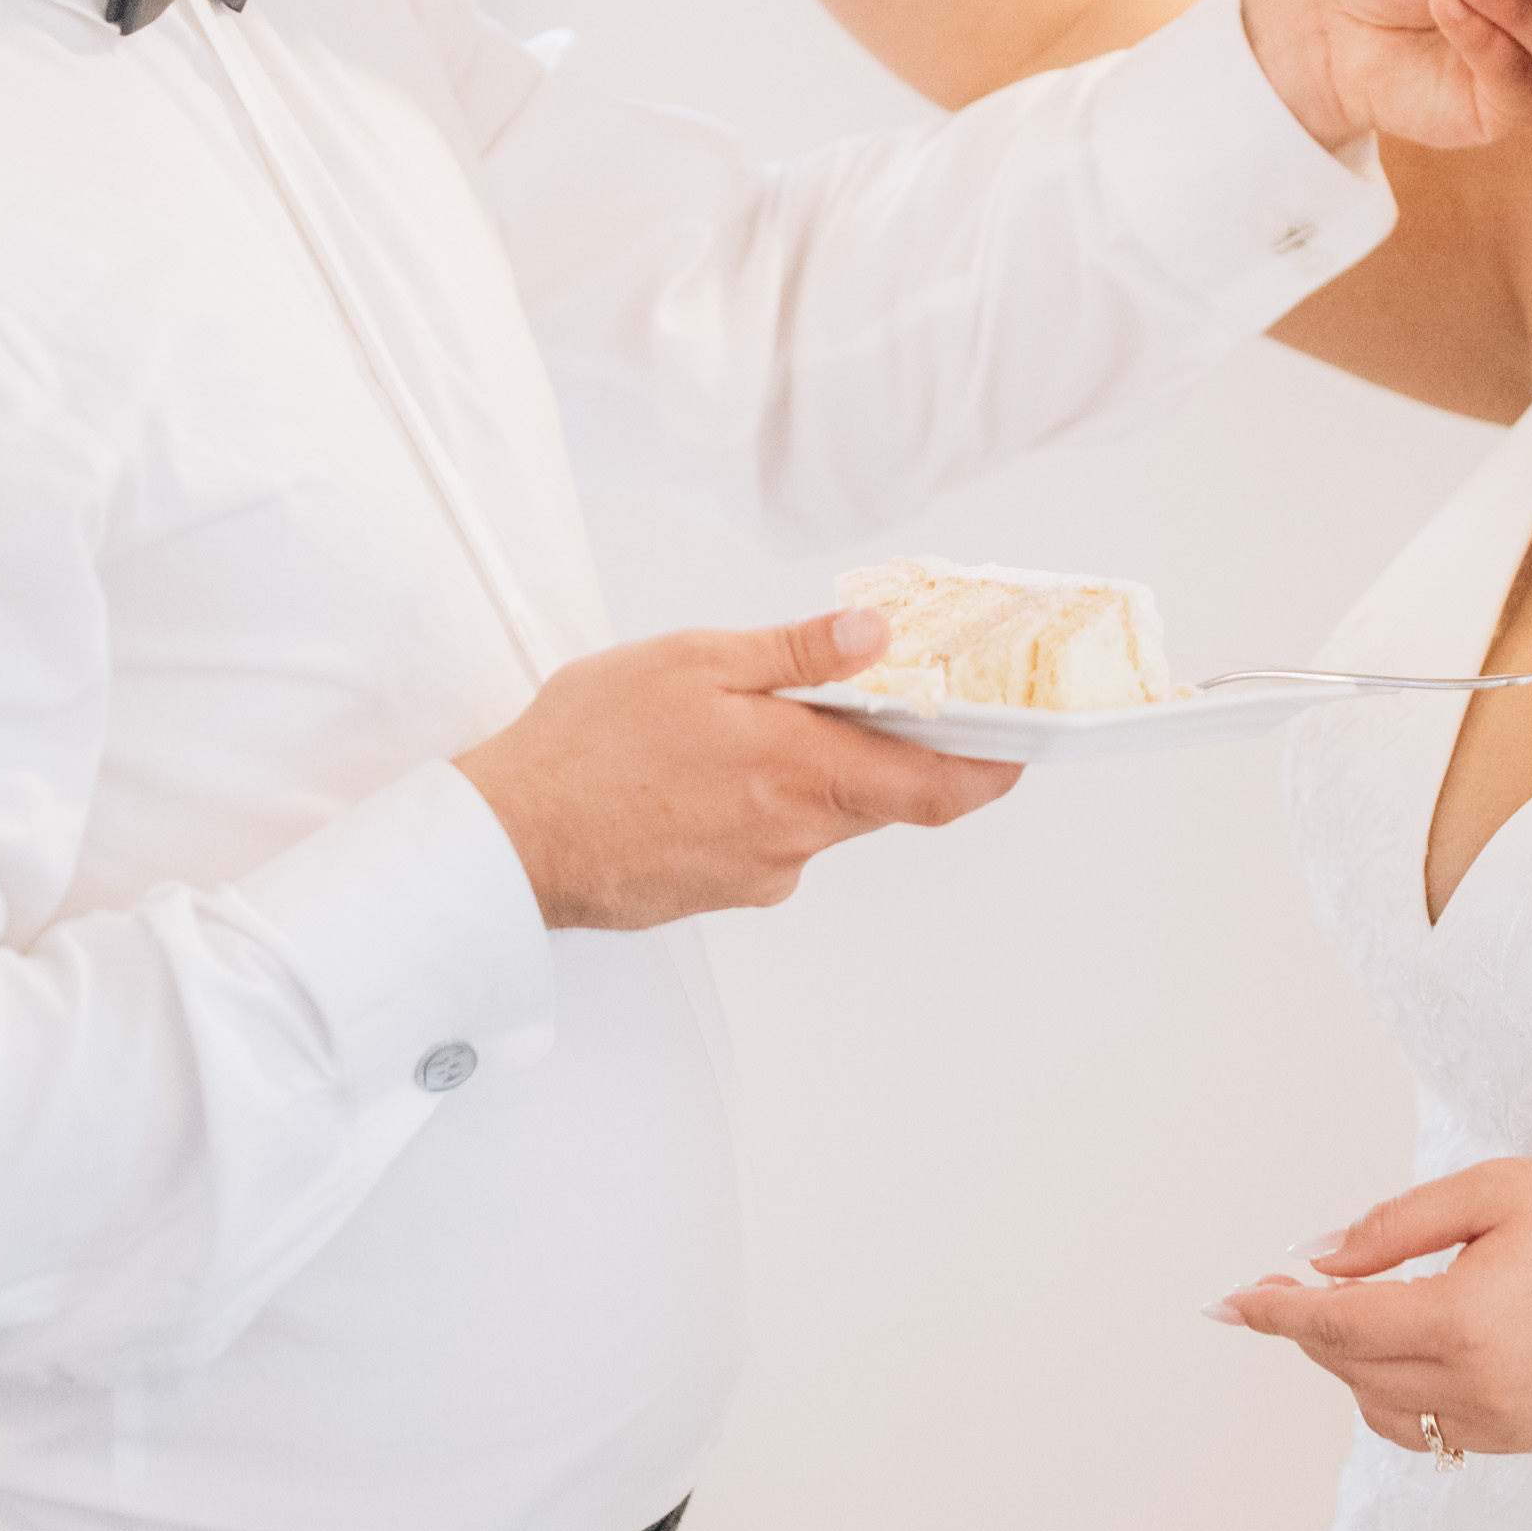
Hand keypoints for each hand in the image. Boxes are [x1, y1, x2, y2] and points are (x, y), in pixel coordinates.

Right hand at [460, 611, 1020, 926]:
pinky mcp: (721, 894)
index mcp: (802, 773)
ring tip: (739, 727)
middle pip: (882, 797)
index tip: (1021, 748)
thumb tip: (877, 636)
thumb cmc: (588, 744)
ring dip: (808, 774)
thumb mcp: (695, 662)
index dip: (992, 771)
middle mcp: (795, 837)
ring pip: (822, 818)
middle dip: (886, 751)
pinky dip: (760, 804)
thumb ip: (796, 654)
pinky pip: (771, 842)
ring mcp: (759, 874)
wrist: (509, 840)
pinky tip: (698, 774)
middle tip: (867, 698)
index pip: (938, 789)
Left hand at [1212, 1159, 1531, 1453]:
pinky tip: (1404, 1355)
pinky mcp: (1527, 1438)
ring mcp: (1503, 1423)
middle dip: (1306, 1330)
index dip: (1270, 1313)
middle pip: (1350, 1370)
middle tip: (1279, 1290)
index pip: (1334, 1324)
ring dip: (1349, 1368)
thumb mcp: (1500, 1190)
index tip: (1220, 1304)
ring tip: (1347, 1316)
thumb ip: (1397, 1226)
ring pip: (1384, 1410)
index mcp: (1463, 1319)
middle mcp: (1476, 1386)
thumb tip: (1319, 1261)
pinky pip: (1432, 1431)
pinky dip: (1398, 1397)